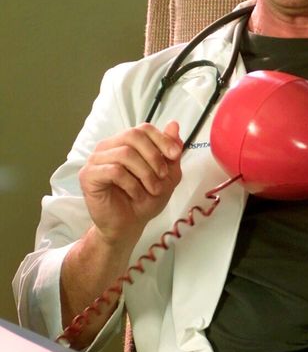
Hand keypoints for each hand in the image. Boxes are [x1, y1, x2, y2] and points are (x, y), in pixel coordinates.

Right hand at [78, 121, 182, 249]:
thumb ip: (171, 152)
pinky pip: (114, 171)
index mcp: (126, 143)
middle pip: (133, 135)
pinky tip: (135, 195)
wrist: (129, 225)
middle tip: (162, 176)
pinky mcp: (88, 175)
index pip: (143, 128)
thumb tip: (174, 125)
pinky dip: (131, 184)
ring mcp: (96, 160)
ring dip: (145, 174)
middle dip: (154, 157)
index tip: (175, 156)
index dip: (162, 139)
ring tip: (152, 190)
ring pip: (125, 154)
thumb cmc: (145, 199)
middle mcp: (109, 147)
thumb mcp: (167, 176)